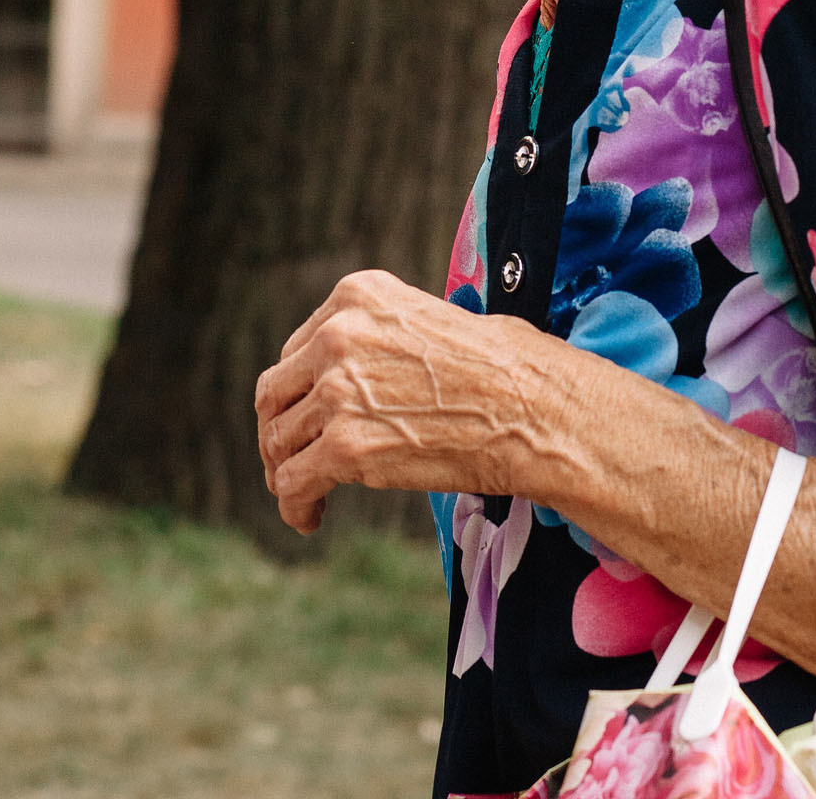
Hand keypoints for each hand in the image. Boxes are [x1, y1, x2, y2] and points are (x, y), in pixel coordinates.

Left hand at [254, 269, 562, 533]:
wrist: (540, 412)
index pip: (298, 350)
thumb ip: (385, 337)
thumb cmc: (510, 370)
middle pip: (275, 393)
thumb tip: (369, 370)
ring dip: (282, 471)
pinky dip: (294, 503)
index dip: (297, 392)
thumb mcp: (434, 319)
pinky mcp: (347, 446)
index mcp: (357, 296)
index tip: (305, 418)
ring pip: (278, 439)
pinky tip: (310, 518)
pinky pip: (294, 481)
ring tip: (302, 495)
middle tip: (291, 461)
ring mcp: (337, 391)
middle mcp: (337, 336)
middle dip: (279, 430)